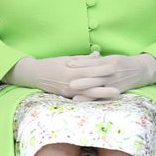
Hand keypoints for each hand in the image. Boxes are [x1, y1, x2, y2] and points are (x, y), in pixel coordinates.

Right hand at [4, 53, 120, 100]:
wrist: (34, 74)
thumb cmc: (51, 64)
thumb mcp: (67, 59)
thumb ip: (83, 59)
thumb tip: (98, 55)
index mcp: (71, 71)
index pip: (90, 70)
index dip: (103, 69)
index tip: (115, 66)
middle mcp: (71, 83)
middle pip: (91, 85)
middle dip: (106, 86)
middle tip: (120, 87)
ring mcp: (69, 92)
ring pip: (89, 94)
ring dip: (103, 95)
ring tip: (116, 95)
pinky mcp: (67, 97)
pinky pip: (83, 98)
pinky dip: (93, 99)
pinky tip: (103, 100)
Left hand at [68, 53, 155, 93]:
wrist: (140, 70)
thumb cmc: (121, 62)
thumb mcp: (109, 58)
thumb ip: (93, 61)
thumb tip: (74, 61)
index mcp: (109, 62)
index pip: (92, 63)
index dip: (80, 64)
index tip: (68, 64)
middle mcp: (112, 74)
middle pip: (95, 77)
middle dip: (82, 81)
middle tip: (69, 83)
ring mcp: (114, 84)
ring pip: (99, 90)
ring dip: (87, 94)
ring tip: (74, 97)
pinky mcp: (116, 92)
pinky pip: (104, 98)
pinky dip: (95, 101)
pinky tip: (87, 105)